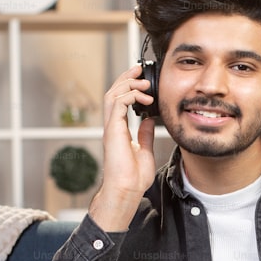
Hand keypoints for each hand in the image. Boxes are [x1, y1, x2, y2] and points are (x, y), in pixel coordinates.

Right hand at [88, 65, 156, 230]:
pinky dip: (130, 96)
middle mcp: (112, 127)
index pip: (120, 101)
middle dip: (125, 79)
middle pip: (113, 93)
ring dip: (128, 85)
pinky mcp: (113, 130)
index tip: (141, 78)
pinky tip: (145, 100)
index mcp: (118, 130)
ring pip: (113, 95)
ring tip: (144, 83)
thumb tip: (149, 120)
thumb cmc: (133, 178)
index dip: (128, 87)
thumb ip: (145, 134)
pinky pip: (117, 104)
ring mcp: (111, 128)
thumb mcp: (144, 151)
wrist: (127, 190)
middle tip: (139, 70)